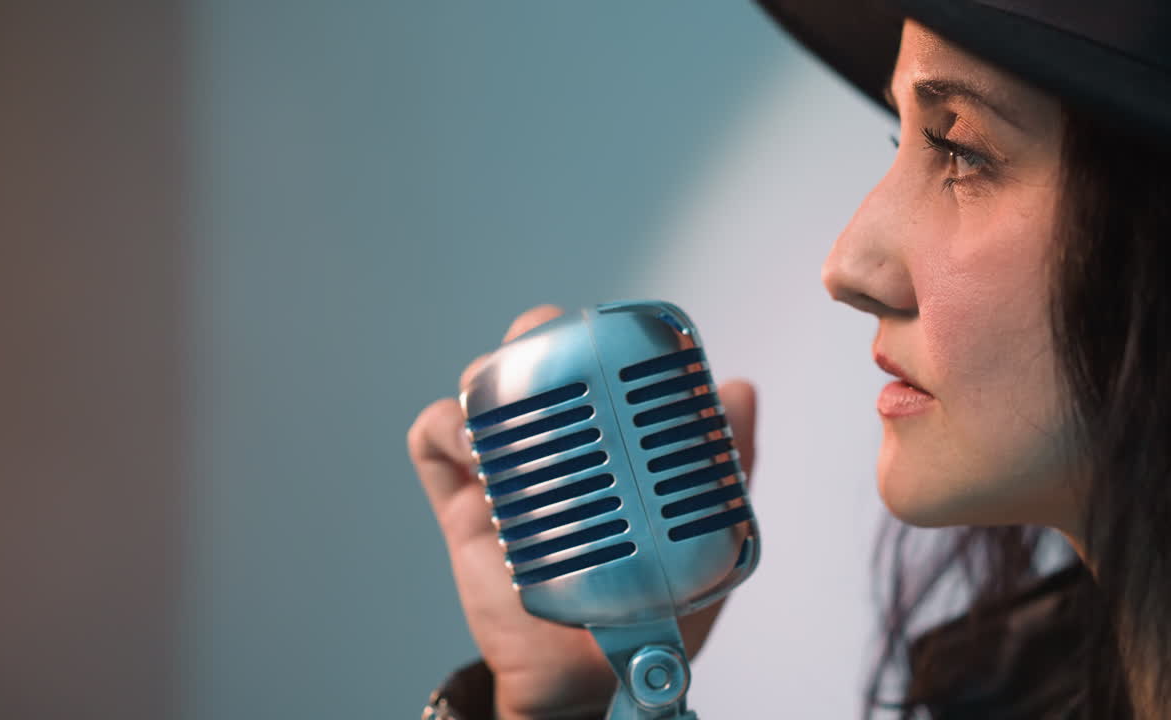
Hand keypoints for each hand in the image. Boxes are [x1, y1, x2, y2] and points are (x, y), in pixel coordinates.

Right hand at [408, 305, 757, 719]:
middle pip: (526, 362)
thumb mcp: (703, 531)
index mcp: (600, 443)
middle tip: (555, 346)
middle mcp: (548, 448)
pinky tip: (472, 441)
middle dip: (534, 335)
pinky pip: (431, 447)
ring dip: (485, 375)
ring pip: (476, 392)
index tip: (611, 335)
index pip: (589, 367)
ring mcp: (501, 473)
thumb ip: (726, 464)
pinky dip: (443, 426)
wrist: (592, 676)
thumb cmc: (644, 604)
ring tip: (511, 392)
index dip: (591, 336)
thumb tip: (738, 388)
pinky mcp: (462, 507)